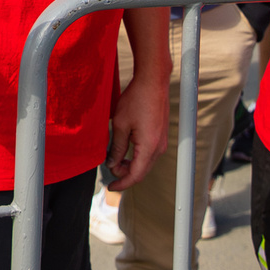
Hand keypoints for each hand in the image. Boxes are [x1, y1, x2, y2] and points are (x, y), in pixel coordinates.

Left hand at [104, 69, 168, 191]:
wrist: (153, 82)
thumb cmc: (136, 100)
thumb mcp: (120, 125)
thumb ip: (117, 147)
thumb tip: (112, 163)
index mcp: (149, 147)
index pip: (136, 175)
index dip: (122, 183)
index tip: (110, 187)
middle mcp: (159, 148)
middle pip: (141, 171)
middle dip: (124, 174)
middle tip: (108, 169)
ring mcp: (161, 142)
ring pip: (145, 163)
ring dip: (130, 165)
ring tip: (114, 159)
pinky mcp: (160, 136)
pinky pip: (148, 154)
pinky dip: (136, 157)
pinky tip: (125, 150)